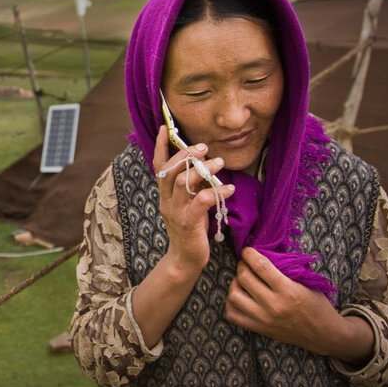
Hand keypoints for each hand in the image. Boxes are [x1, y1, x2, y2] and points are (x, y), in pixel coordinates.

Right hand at [153, 125, 233, 271]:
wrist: (185, 259)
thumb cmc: (190, 228)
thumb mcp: (187, 203)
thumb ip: (191, 185)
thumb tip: (202, 164)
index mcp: (164, 193)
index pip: (158, 165)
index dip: (161, 146)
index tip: (166, 128)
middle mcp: (166, 200)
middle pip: (170, 169)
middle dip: (186, 154)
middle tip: (204, 147)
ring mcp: (175, 211)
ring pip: (184, 182)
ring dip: (203, 169)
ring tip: (220, 163)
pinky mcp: (188, 223)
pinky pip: (201, 201)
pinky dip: (216, 191)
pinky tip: (229, 188)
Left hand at [225, 248, 372, 363]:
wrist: (323, 334)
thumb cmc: (316, 304)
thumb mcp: (307, 282)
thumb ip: (285, 268)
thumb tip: (263, 252)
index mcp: (287, 290)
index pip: (260, 266)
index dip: (249, 254)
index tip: (247, 250)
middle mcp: (273, 305)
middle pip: (244, 278)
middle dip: (242, 266)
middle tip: (246, 264)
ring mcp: (263, 319)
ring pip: (234, 295)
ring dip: (235, 284)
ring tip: (243, 281)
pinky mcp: (258, 329)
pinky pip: (232, 314)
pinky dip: (231, 303)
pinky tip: (240, 296)